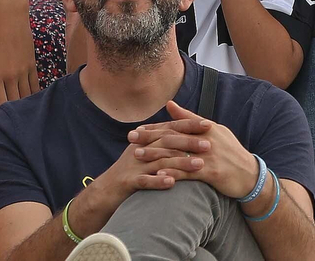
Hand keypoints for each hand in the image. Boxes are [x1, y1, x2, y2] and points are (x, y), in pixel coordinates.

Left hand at [0, 4, 38, 106]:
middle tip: (10, 123)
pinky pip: (35, 86)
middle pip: (14, 104)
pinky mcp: (32, 65)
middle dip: (12, 115)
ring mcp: (24, 71)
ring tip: (22, 116)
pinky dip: (33, 95)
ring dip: (24, 107)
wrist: (9, 15)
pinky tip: (31, 102)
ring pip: (27, 97)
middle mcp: (11, 77)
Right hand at [84, 136, 201, 216]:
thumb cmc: (132, 172)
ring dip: (180, 162)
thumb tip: (187, 134)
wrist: (106, 190)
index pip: (170, 128)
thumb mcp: (146, 154)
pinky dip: (158, 181)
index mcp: (146, 140)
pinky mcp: (128, 181)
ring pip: (159, 160)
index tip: (209, 124)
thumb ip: (163, 143)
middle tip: (209, 145)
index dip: (188, 125)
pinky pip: (145, 180)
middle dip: (189, 142)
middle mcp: (140, 148)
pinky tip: (172, 183)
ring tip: (199, 164)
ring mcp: (134, 164)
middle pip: (166, 141)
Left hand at [129, 101, 259, 199]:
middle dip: (150, 138)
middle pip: (172, 137)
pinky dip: (172, 172)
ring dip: (155, 155)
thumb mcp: (213, 131)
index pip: (174, 126)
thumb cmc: (230, 152)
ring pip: (177, 154)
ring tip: (138, 156)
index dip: (154, 129)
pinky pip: (189, 173)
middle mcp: (206, 139)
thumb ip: (190, 118)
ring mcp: (209, 156)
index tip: (137, 130)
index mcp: (204, 128)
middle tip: (131, 140)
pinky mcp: (213, 172)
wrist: (251, 176)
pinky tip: (158, 174)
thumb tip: (170, 104)